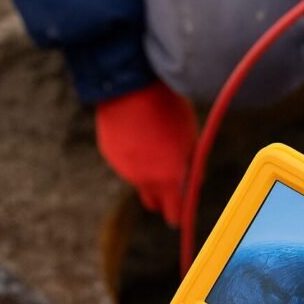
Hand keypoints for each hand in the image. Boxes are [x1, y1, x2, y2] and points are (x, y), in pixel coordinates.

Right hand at [95, 82, 197, 226]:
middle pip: (153, 203)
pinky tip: (136, 132)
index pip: (173, 213)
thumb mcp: (191, 139)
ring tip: (153, 141)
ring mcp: (123, 168)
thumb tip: (193, 183)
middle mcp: (143, 179)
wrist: (132, 86)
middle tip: (170, 187)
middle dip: (162, 199)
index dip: (178, 217)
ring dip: (147, 171)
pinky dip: (132, 155)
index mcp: (167, 179)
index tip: (179, 218)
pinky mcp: (109, 154)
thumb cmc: (169, 111)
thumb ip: (191, 168)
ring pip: (138, 180)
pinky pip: (124, 162)